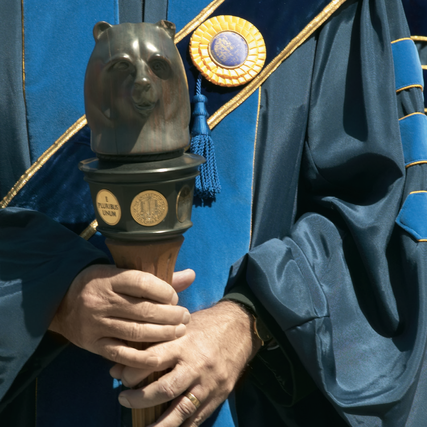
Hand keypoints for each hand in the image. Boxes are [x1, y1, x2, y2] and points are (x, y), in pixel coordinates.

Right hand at [49, 264, 194, 367]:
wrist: (61, 302)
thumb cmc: (101, 285)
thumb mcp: (122, 274)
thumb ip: (156, 279)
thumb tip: (191, 275)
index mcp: (110, 279)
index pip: (142, 282)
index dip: (164, 291)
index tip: (174, 298)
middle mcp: (101, 301)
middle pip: (143, 310)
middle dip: (170, 316)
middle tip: (184, 318)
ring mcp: (96, 324)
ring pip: (135, 332)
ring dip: (162, 335)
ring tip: (179, 332)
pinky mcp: (93, 344)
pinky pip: (120, 354)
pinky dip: (141, 358)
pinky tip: (159, 357)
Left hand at [110, 301, 261, 426]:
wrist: (241, 327)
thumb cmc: (205, 324)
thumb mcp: (180, 325)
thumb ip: (155, 343)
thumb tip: (120, 363)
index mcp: (183, 343)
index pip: (152, 360)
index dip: (130, 371)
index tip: (118, 376)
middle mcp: (195, 364)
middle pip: (163, 389)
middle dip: (138, 399)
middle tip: (123, 399)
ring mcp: (208, 383)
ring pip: (180, 410)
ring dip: (157, 425)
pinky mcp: (218, 395)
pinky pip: (197, 419)